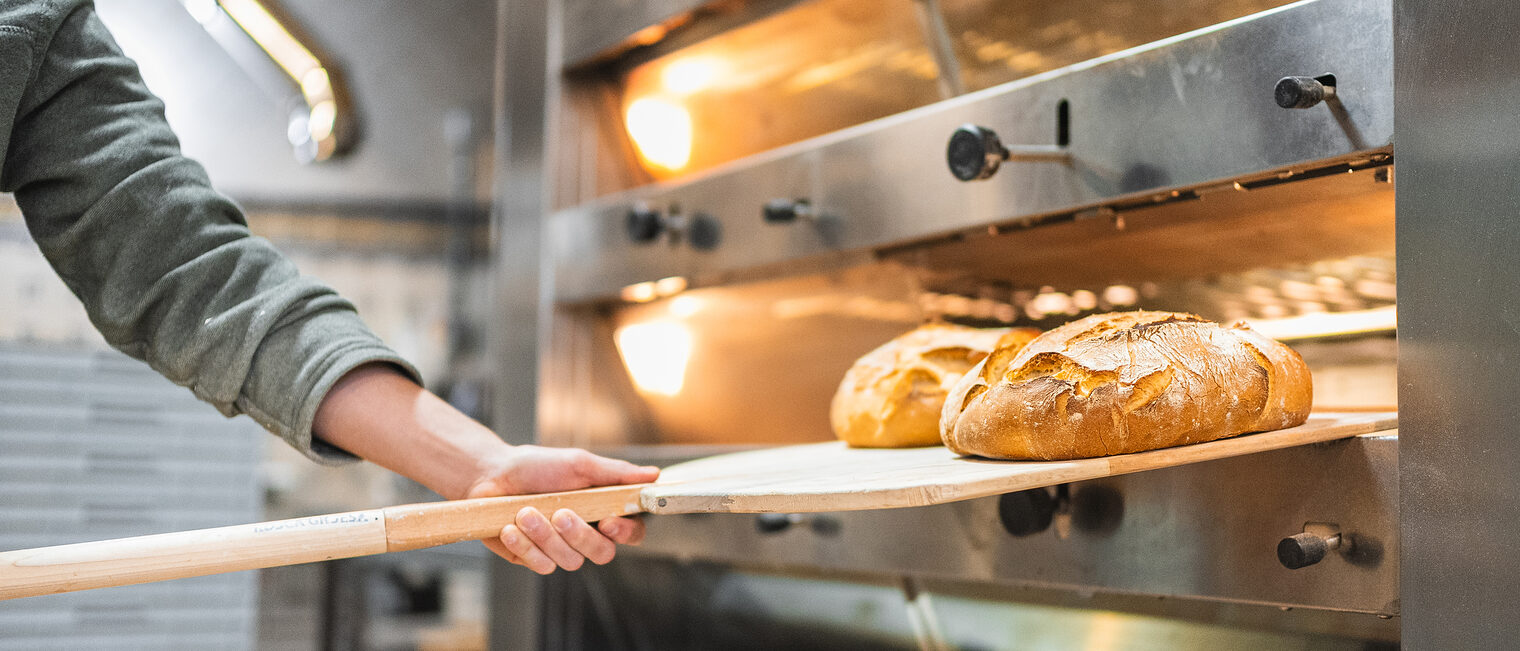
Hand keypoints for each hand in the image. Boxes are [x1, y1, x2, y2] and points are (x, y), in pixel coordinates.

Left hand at [311, 364, 658, 573]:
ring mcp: (560, 550)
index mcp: (604, 510)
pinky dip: (526, 545)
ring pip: (570, 561)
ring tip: (525, 511)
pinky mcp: (535, 559)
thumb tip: (655, 475)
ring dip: (546, 536)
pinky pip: (542, 566)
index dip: (627, 533)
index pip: (633, 533)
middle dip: (581, 535)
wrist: (490, 476)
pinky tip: (511, 527)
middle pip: (603, 554)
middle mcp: (586, 534)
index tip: (610, 520)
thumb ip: (617, 473)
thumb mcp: (579, 463)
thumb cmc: (537, 466)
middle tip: (561, 513)